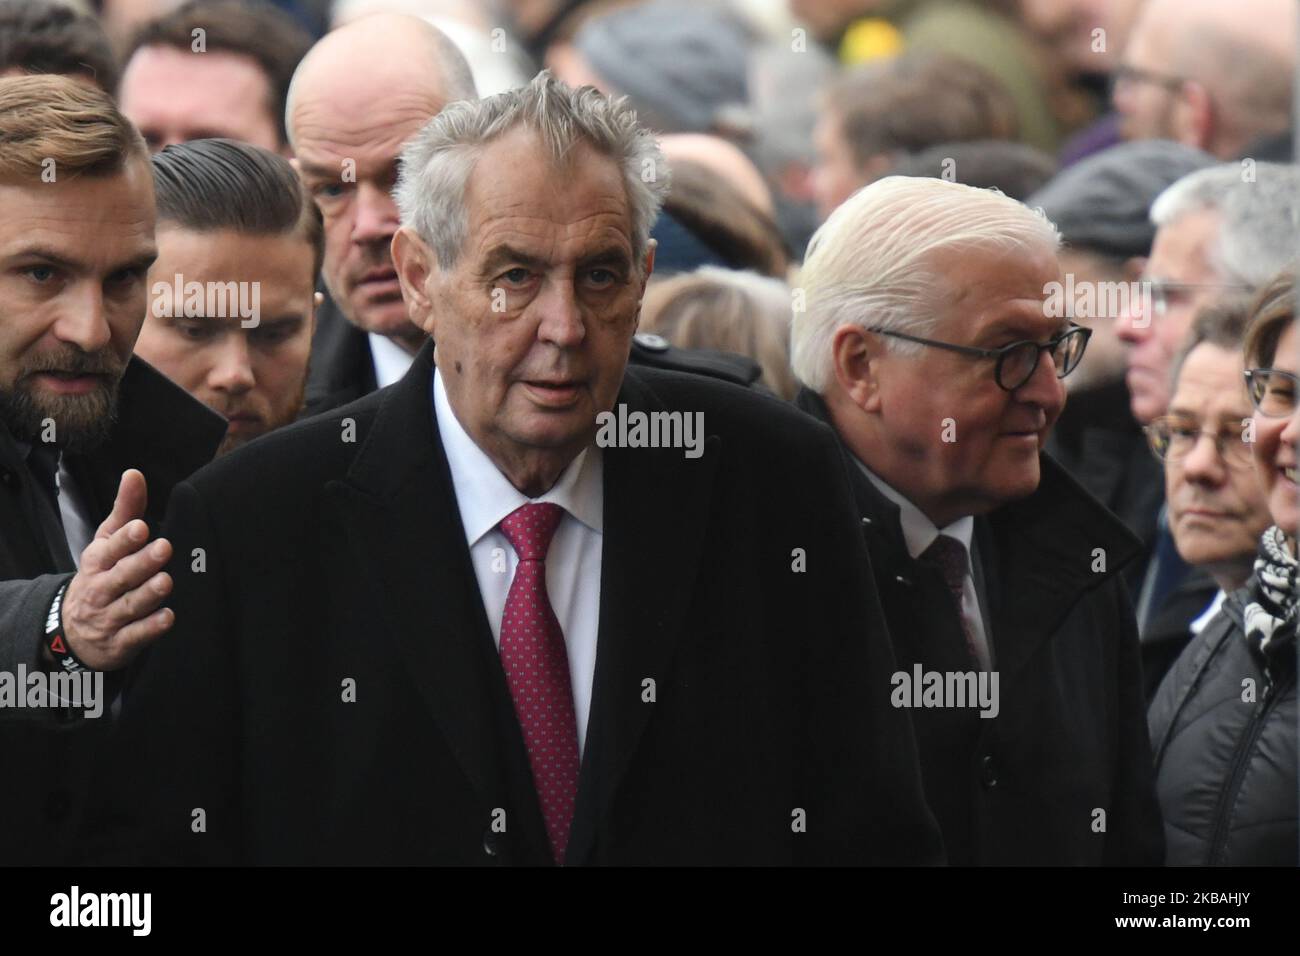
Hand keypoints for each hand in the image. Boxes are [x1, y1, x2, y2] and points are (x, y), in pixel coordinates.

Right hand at [60, 470, 173, 669]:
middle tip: (163, 548)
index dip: (125, 539)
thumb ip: (125, 510)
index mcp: (97, 562)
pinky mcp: (120, 642)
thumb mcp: (106, 543)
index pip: (110, 549)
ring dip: (148, 594)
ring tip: (166, 581)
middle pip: (121, 576)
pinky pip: (135, 635)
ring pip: (129, 606)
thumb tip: (134, 473)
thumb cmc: (99, 576)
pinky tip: (167, 617)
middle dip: (141, 563)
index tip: (142, 527)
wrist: (70, 631)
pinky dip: (150, 628)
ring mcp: (108, 617)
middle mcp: (101, 589)